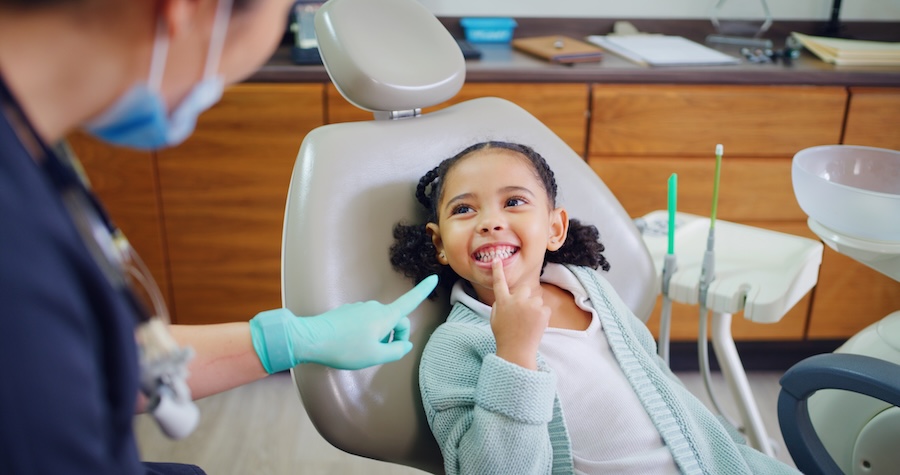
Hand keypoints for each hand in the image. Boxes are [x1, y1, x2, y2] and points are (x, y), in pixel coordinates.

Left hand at [250, 275, 437, 371]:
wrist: (312, 338)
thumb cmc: (345, 348)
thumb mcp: (375, 356)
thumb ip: (396, 350)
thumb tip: (405, 344)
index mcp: (385, 316)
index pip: (409, 302)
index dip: (423, 292)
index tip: (434, 279)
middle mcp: (375, 308)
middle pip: (396, 319)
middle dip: (395, 335)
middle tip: (382, 353)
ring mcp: (361, 308)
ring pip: (380, 322)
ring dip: (379, 336)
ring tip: (361, 351)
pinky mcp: (349, 312)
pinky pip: (366, 322)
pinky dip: (366, 333)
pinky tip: (351, 344)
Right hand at [489, 259, 549, 369]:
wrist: (517, 351)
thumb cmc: (504, 336)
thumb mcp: (495, 319)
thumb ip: (500, 305)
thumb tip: (508, 297)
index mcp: (502, 302)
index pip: (499, 283)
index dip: (498, 271)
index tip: (497, 260)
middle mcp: (516, 300)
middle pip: (524, 289)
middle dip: (525, 297)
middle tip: (522, 312)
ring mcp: (530, 305)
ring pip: (536, 300)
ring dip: (534, 309)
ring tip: (528, 323)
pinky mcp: (542, 312)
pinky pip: (545, 309)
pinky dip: (543, 317)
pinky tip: (536, 326)